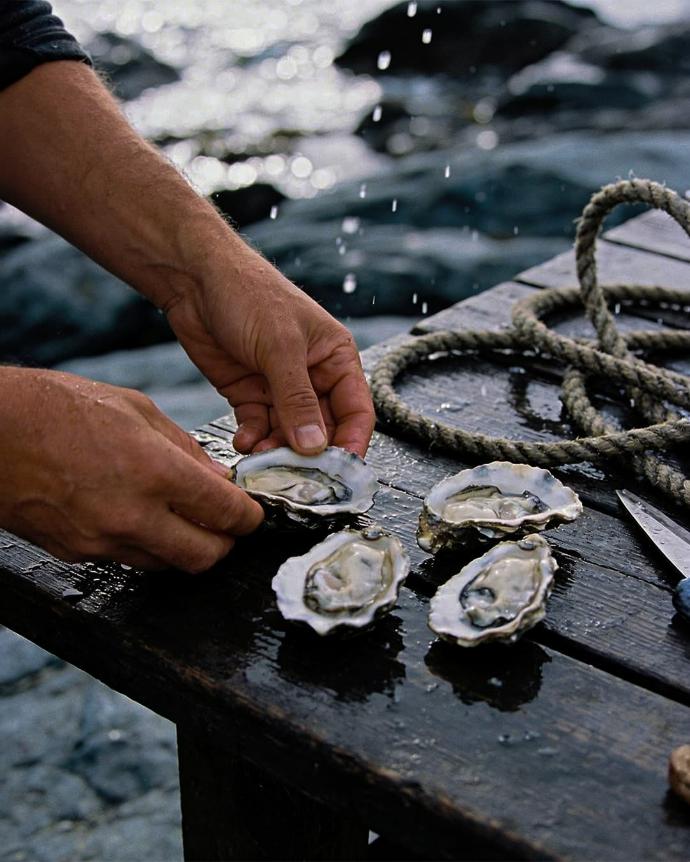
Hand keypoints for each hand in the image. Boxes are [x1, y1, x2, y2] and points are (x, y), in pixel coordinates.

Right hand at [0, 368, 263, 571]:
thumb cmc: (55, 408)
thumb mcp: (134, 408)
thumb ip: (184, 448)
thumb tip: (218, 478)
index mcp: (154, 472)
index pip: (226, 514)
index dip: (249, 517)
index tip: (251, 513)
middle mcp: (133, 516)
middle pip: (205, 557)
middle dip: (225, 544)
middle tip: (226, 525)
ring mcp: (102, 541)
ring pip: (168, 565)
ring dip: (185, 547)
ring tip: (182, 517)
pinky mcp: (78, 554)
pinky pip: (129, 559)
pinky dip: (147, 545)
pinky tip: (141, 517)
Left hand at [165, 247, 375, 457]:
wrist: (194, 279)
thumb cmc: (248, 294)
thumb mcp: (279, 346)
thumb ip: (298, 399)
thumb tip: (316, 446)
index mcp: (335, 358)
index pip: (356, 412)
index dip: (351, 444)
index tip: (340, 475)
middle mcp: (313, 377)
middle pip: (322, 430)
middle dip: (308, 454)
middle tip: (293, 476)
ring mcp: (280, 388)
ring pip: (289, 435)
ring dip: (277, 451)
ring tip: (261, 458)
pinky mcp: (250, 394)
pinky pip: (260, 428)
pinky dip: (254, 439)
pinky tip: (244, 442)